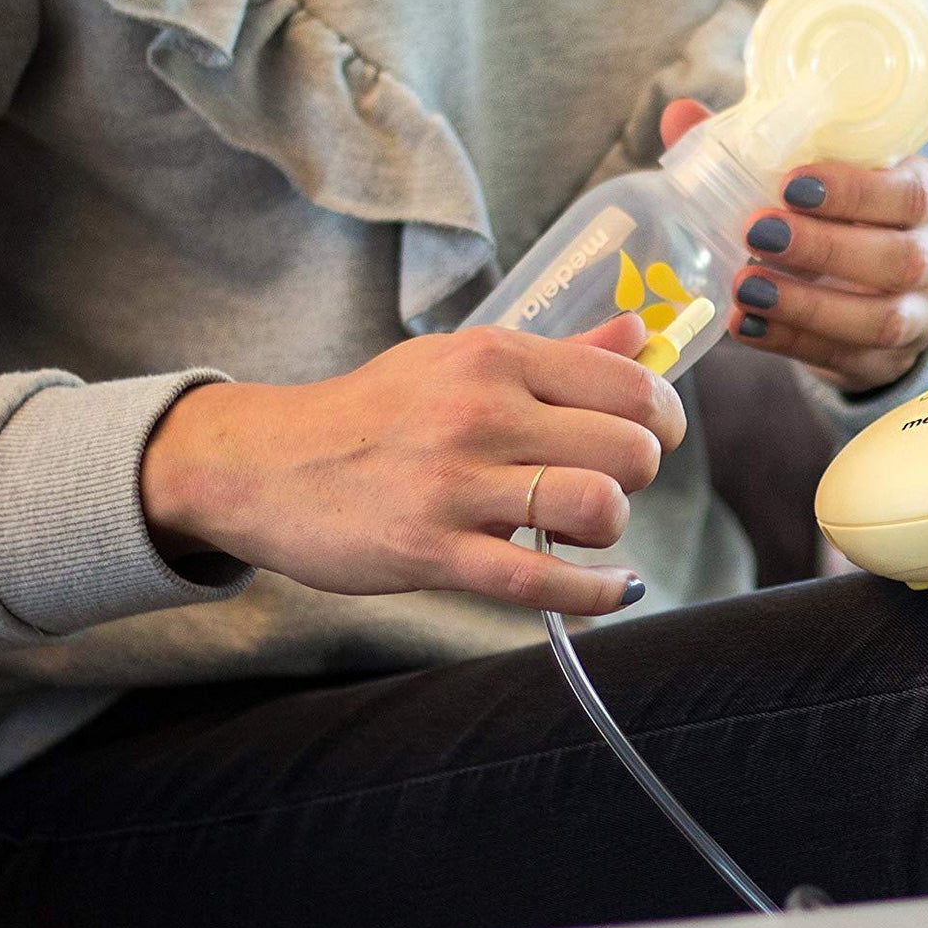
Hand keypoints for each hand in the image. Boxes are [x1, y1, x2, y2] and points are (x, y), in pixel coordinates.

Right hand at [139, 315, 685, 615]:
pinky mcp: (429, 549)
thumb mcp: (461, 360)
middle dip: (640, 475)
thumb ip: (560, 352)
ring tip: (584, 528)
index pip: (628, 383)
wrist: (265, 463)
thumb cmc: (378, 411)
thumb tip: (644, 334)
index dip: (662, 418)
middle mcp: (480, 410)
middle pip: (627, 448)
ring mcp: (454, 483)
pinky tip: (614, 591)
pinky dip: (595, 594)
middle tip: (612, 483)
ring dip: (609, 529)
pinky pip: (540, 580)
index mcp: (496, 356)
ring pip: (595, 508)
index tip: (654, 436)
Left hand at [661, 100, 927, 394]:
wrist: (874, 293)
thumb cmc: (836, 216)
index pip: (910, 193)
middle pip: (900, 259)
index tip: (792, 184)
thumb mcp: (813, 179)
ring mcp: (920, 315)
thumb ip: (752, 147)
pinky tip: (746, 326)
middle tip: (756, 232)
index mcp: (924, 195)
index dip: (855, 192)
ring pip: (881, 320)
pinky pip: (846, 359)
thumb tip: (679, 112)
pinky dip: (790, 342)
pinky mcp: (889, 364)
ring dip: (806, 305)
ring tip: (745, 287)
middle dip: (825, 248)